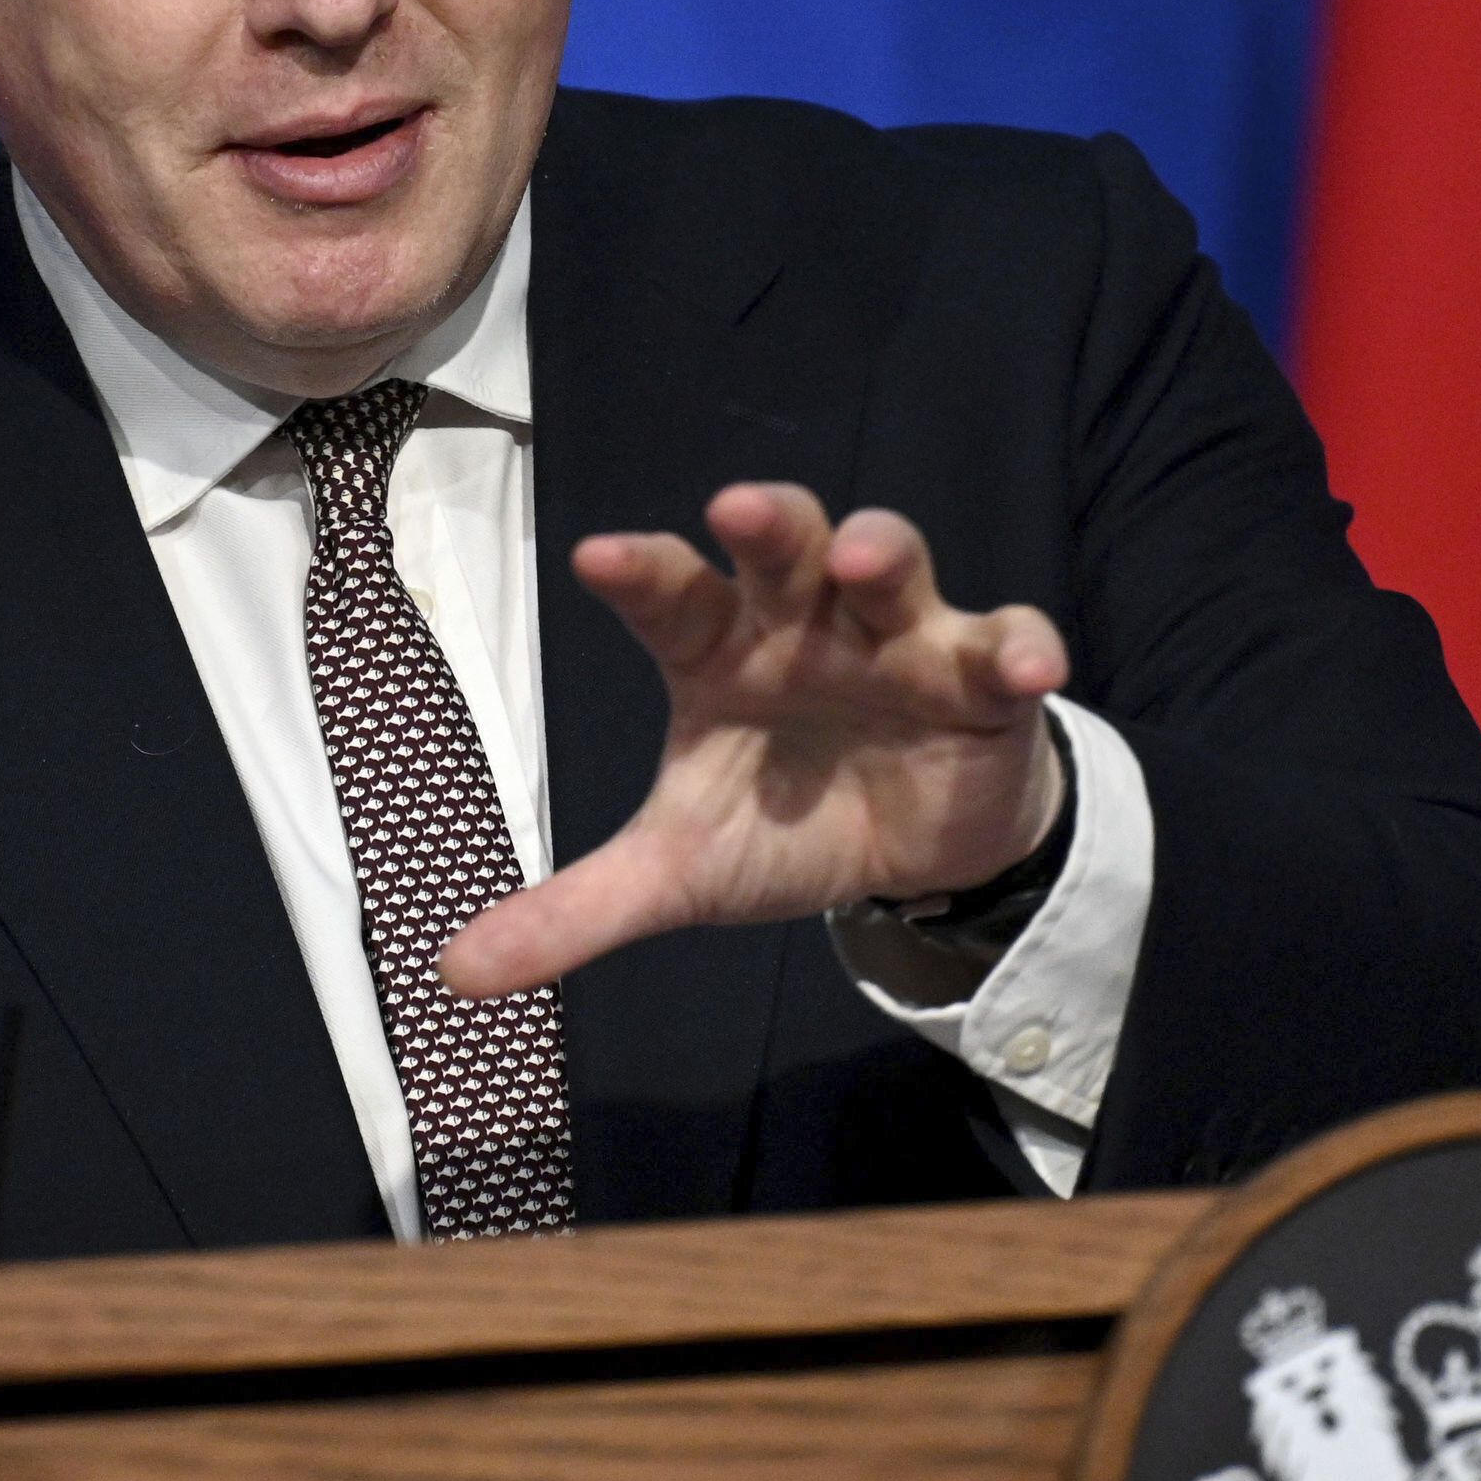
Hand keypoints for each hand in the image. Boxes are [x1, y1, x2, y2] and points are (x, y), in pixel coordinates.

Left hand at [438, 483, 1070, 997]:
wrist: (913, 853)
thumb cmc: (784, 820)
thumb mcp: (681, 872)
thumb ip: (579, 910)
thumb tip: (456, 972)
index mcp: (721, 648)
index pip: (672, 594)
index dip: (639, 571)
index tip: (596, 556)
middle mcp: (805, 621)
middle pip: (783, 544)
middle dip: (767, 521)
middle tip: (737, 509)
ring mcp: (899, 636)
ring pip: (892, 562)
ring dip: (880, 550)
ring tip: (862, 561)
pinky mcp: (984, 675)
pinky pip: (1009, 641)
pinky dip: (1021, 646)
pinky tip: (1025, 667)